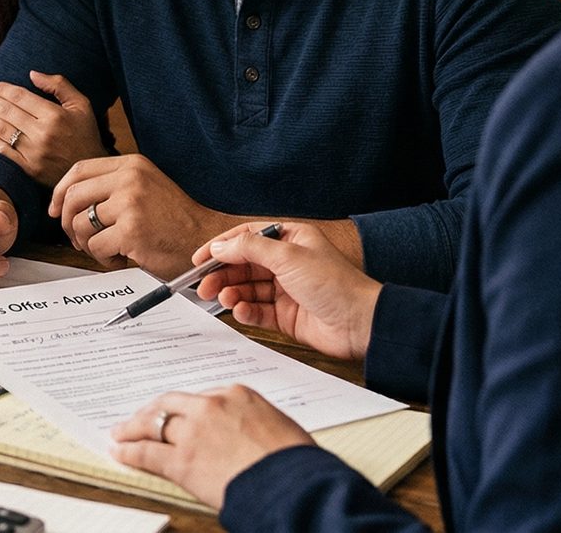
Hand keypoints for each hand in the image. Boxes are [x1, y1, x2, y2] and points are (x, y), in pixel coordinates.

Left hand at [0, 71, 106, 186]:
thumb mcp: (81, 104)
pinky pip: (3, 151)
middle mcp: (43, 133)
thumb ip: (58, 85)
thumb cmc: (85, 134)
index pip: (21, 97)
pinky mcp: (29, 168)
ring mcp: (34, 152)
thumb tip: (32, 74)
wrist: (90, 169)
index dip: (5, 89)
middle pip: (8, 112)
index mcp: (55, 115)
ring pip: (3, 130)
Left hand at [49, 154, 232, 275]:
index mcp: (131, 165)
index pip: (79, 170)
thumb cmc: (174, 220)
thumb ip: (111, 187)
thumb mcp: (144, 188)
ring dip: (87, 244)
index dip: (60, 192)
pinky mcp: (131, 230)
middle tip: (78, 239)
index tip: (56, 210)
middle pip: (73, 197)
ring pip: (81, 224)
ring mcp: (130, 203)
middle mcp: (130, 179)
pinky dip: (103, 258)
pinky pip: (95, 247)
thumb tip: (65, 202)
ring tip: (108, 249)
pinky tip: (121, 257)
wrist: (206, 240)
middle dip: (68, 223)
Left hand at [109, 385, 312, 510]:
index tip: (177, 412)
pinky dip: (130, 452)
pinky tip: (120, 452)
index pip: (201, 397)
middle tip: (141, 416)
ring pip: (153, 424)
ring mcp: (193, 432)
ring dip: (133, 428)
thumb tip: (246, 436)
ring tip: (121, 432)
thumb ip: (252, 424)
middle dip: (152, 411)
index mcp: (237, 394)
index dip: (184, 407)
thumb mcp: (278, 427)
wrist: (294, 485)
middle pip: (170, 404)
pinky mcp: (182, 460)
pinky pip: (148, 453)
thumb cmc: (295, 461)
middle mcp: (210, 407)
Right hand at [192, 221, 379, 360]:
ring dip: (232, 293)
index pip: (247, 238)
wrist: (360, 323)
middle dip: (222, 274)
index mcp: (290, 239)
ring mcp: (286, 290)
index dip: (221, 247)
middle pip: (243, 265)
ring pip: (247, 289)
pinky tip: (241, 311)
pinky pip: (257, 311)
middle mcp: (287, 263)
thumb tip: (220, 247)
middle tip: (205, 286)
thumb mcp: (288, 256)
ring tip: (224, 299)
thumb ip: (249, 249)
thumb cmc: (334, 283)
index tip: (200, 259)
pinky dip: (246, 311)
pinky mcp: (286, 315)